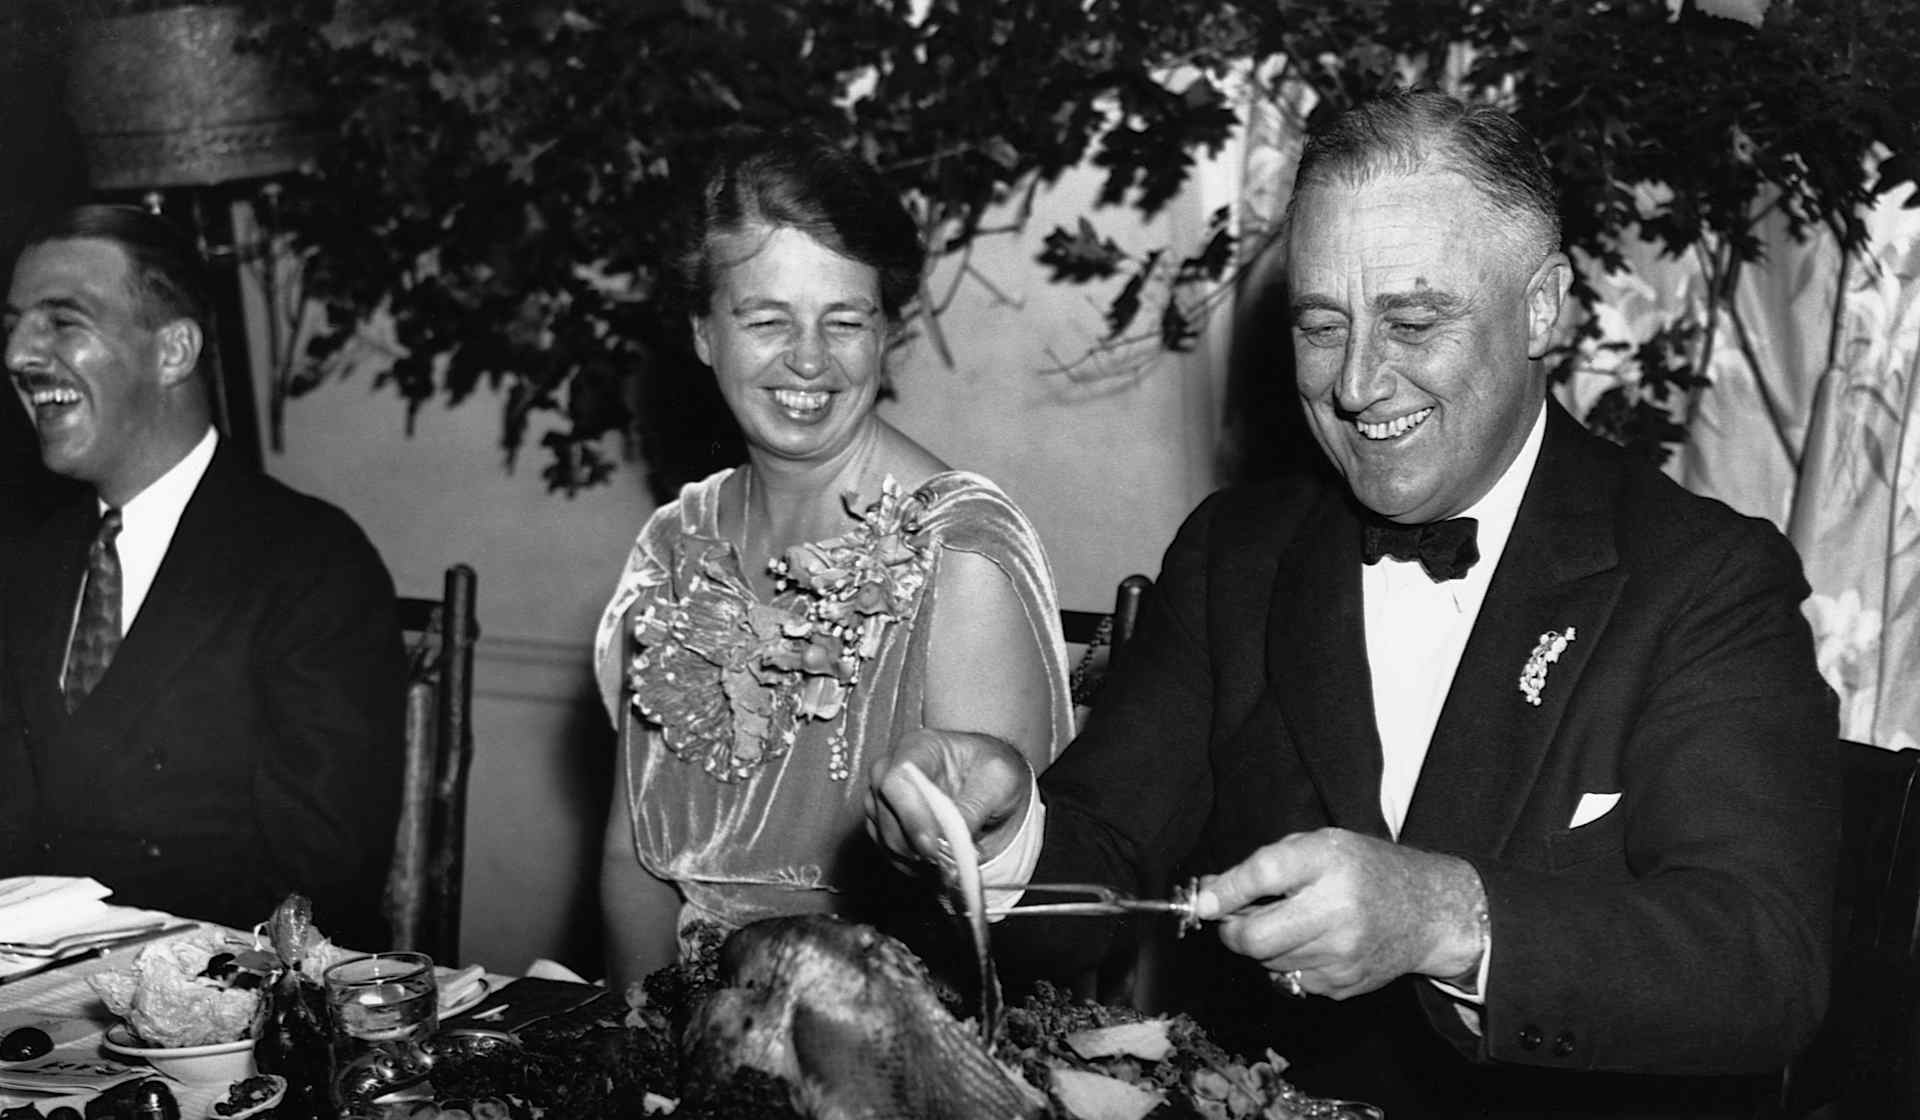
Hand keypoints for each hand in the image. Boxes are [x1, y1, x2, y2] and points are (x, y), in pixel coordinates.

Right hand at [865, 728, 1033, 869]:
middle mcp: (890, 770)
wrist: (990, 783)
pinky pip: (891, 854)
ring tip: (955, 860)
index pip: (897, 779)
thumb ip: (974, 806)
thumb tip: (951, 840)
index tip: (934, 846)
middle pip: (885, 813)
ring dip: (921, 859)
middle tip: (952, 862)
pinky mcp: (884, 826)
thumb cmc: (993, 770)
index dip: (911, 815)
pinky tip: (943, 862)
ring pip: (887, 839)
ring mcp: (882, 799)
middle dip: (918, 844)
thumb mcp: (999, 778)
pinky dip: (917, 866)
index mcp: (918, 747)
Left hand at [1193, 828, 1485, 998]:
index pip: (1264, 874)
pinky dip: (1288, 963)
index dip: (1226, 890)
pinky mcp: (1343, 984)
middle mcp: (1337, 909)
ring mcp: (1342, 953)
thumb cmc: (1367, 871)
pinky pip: (1291, 979)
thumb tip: (1210, 893)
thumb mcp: (1322, 846)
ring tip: (1288, 923)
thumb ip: (1267, 864)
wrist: (1428, 912)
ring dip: (1262, 946)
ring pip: (1268, 962)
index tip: (1203, 901)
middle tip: (1234, 919)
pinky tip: (1313, 943)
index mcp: (1329, 862)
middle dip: (1232, 932)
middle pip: (1256, 937)